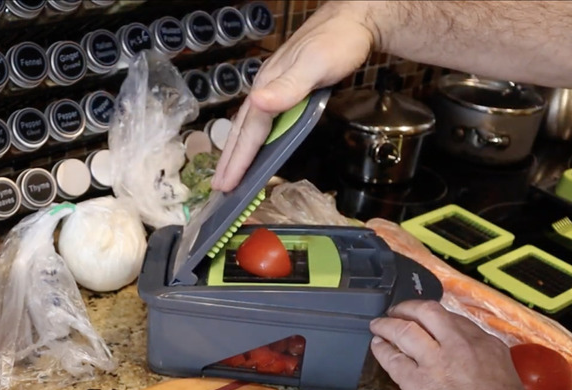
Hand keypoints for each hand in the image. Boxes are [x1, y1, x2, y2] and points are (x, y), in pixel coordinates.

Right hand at [211, 1, 376, 191]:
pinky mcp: (286, 90)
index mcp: (268, 87)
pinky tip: (255, 146)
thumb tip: (257, 103)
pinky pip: (264, 122)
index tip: (227, 184)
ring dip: (238, 151)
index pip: (251, 131)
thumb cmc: (336, 42)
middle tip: (219, 187)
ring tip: (229, 173)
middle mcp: (266, 89)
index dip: (239, 159)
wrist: (352, 20)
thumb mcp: (314, 65)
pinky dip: (254, 139)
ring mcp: (275, 89)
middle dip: (230, 160)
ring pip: (251, 127)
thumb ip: (287, 87)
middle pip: (244, 130)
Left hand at [370, 300, 543, 389]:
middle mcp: (459, 346)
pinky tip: (378, 347)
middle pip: (427, 312)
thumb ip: (481, 355)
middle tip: (397, 310)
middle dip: (407, 308)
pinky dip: (382, 351)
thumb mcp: (503, 372)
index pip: (453, 317)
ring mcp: (436, 362)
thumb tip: (465, 350)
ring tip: (379, 325)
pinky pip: (392, 360)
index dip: (434, 317)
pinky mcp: (416, 383)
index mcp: (485, 343)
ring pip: (404, 330)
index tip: (425, 318)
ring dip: (387, 325)